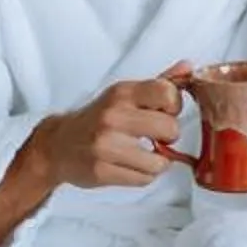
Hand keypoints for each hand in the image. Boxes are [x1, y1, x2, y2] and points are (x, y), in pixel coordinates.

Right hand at [33, 63, 191, 189]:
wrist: (58, 145)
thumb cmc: (97, 119)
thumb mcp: (124, 95)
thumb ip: (158, 83)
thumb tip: (189, 67)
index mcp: (122, 93)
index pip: (168, 92)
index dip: (174, 106)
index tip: (165, 112)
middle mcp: (113, 116)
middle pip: (170, 129)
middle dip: (168, 137)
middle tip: (155, 137)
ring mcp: (106, 145)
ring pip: (160, 161)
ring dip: (157, 162)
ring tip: (143, 155)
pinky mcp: (101, 171)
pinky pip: (144, 179)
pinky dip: (143, 176)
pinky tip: (131, 166)